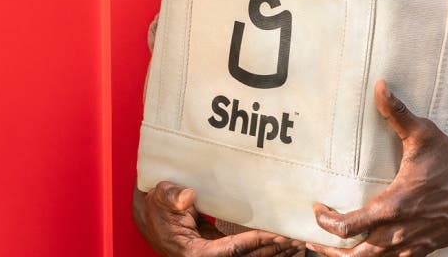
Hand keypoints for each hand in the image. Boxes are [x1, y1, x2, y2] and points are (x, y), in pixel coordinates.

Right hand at [133, 182, 305, 256]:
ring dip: (273, 252)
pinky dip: (264, 247)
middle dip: (273, 250)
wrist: (150, 215)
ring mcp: (214, 255)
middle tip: (297, 239)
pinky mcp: (218, 250)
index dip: (255, 242)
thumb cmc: (157, 205)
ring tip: (297, 243)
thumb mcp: (160, 196)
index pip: (231, 250)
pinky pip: (245, 252)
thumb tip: (188, 196)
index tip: (277, 234)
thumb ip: (171, 196)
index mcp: (193, 252)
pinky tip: (281, 242)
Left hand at [306, 81, 447, 256]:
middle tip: (314, 238)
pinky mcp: (424, 249)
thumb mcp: (423, 134)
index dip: (326, 221)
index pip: (347, 227)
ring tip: (335, 247)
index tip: (318, 208)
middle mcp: (399, 232)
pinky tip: (370, 246)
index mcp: (392, 207)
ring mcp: (412, 245)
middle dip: (330, 249)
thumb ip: (397, 112)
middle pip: (355, 256)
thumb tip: (380, 86)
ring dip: (351, 256)